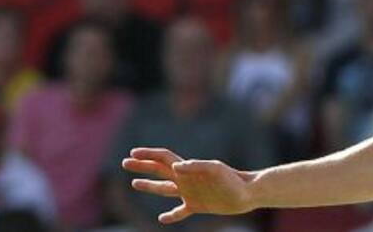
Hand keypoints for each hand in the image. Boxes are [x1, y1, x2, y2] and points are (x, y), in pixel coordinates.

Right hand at [122, 147, 256, 223]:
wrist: (248, 193)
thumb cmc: (233, 180)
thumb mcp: (216, 170)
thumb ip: (197, 166)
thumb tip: (175, 166)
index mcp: (188, 169)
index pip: (164, 159)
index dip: (148, 155)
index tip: (132, 153)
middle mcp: (187, 179)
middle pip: (159, 170)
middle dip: (142, 166)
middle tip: (124, 162)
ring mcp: (191, 192)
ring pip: (164, 189)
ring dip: (149, 186)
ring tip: (134, 183)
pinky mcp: (198, 205)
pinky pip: (180, 212)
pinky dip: (170, 216)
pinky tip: (162, 219)